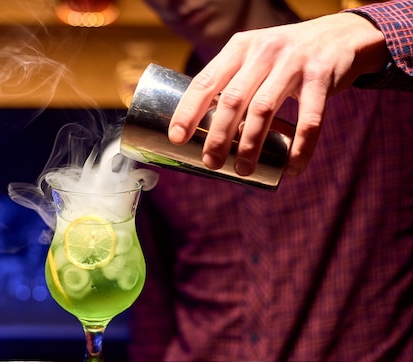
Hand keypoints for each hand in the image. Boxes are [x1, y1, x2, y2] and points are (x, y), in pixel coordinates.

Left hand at [168, 12, 390, 175]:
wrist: (341, 35)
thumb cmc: (285, 58)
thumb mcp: (255, 57)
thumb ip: (232, 83)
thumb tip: (202, 129)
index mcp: (239, 47)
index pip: (206, 80)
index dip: (188, 111)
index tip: (177, 138)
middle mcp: (263, 51)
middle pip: (233, 99)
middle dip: (218, 136)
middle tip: (211, 163)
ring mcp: (294, 62)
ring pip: (264, 110)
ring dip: (251, 145)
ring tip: (243, 170)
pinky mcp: (322, 76)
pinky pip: (309, 120)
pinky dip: (300, 147)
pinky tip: (292, 167)